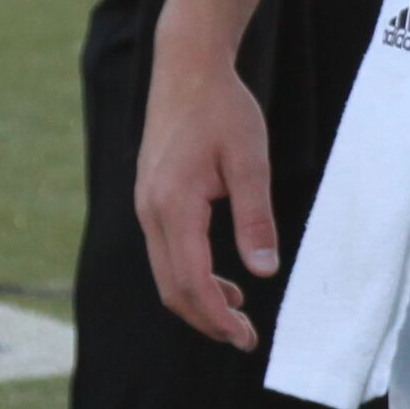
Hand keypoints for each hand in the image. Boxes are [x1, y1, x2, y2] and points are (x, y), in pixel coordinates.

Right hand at [131, 40, 278, 349]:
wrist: (186, 69)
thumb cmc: (222, 109)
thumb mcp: (250, 160)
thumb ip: (255, 216)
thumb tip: (263, 270)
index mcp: (174, 205)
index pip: (192, 281)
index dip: (218, 318)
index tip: (246, 338)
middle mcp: (150, 211)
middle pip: (172, 288)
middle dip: (206, 320)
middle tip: (244, 339)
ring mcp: (146, 206)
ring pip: (165, 274)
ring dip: (198, 301)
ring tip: (237, 314)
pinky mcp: (151, 200)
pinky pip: (165, 253)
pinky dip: (189, 276)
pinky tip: (222, 280)